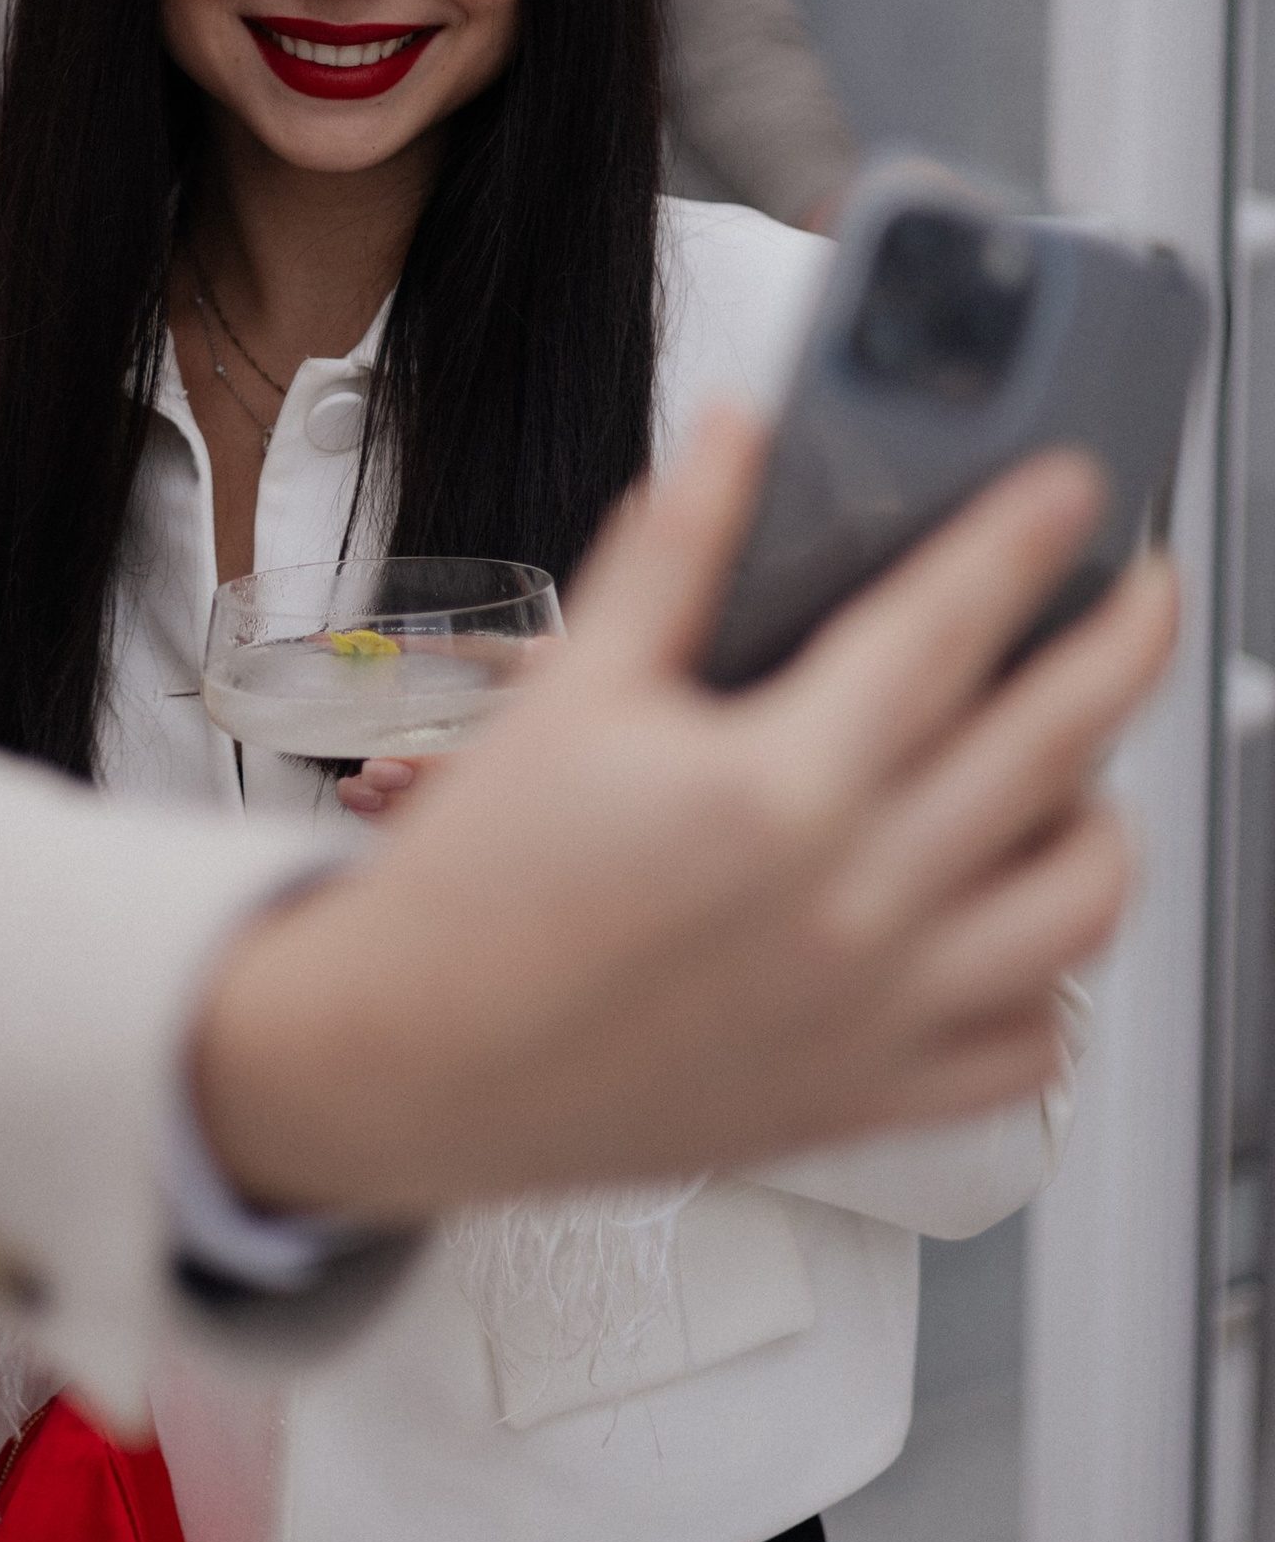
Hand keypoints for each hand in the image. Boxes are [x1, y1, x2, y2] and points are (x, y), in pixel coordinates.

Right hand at [190, 408, 1173, 1219]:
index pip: (946, 630)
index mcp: (775, 790)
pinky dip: (1047, 980)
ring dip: (1102, 820)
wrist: (406, 1060)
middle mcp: (852, 905)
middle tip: (1134, 592)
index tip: (1069, 492)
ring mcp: (875, 1013)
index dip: (1022, 541)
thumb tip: (735, 443)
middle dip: (1122, 643)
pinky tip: (1003, 923)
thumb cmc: (471, 898)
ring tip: (1075, 770)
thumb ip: (671, 556)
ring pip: (1078, 907)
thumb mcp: (565, 695)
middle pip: (1056, 747)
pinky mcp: (865, 1098)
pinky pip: (1028, 1050)